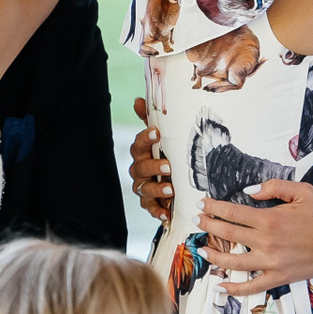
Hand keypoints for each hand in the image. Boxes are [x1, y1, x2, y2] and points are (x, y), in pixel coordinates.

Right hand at [128, 99, 172, 223]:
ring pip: (144, 189)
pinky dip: (157, 211)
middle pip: (140, 168)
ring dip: (156, 190)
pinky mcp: (149, 203)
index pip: (138, 144)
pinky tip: (166, 214)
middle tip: (168, 166)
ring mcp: (143, 187)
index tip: (156, 133)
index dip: (145, 138)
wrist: (174, 180)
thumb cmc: (167, 153)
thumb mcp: (164, 137)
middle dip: (153, 167)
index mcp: (142, 152)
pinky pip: (149, 208)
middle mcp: (139, 170)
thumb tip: (138, 100)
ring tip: (170, 190)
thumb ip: (152, 120)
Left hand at [201, 180, 312, 295]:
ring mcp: (271, 263)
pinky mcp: (278, 278)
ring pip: (233, 262)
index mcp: (270, 219)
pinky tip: (220, 287)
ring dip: (214, 256)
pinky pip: (251, 286)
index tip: (202, 204)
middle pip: (228, 234)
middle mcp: (267, 242)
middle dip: (208, 226)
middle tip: (197, 220)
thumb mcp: (302, 191)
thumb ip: (274, 187)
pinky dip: (234, 289)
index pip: (233, 213)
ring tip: (202, 250)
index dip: (214, 208)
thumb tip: (249, 192)